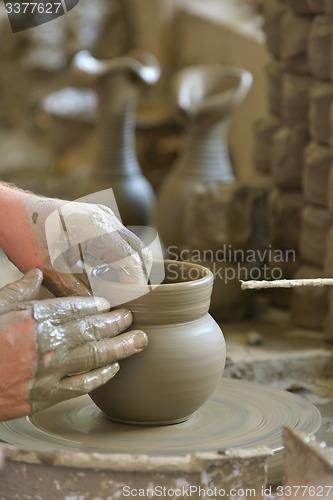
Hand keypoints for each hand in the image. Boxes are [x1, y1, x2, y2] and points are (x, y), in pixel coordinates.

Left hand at [0, 185, 151, 296]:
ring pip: (132, 248)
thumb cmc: (27, 239)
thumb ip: (83, 293)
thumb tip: (105, 310)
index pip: (134, 263)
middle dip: (134, 279)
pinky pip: (120, 241)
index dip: (134, 287)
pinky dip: (117, 259)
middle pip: (140, 254)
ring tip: (106, 287)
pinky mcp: (99, 217)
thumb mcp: (54, 274)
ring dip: (126, 270)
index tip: (124, 304)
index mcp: (99, 230)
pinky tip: (99, 273)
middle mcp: (107, 219)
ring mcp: (104, 215)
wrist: (12, 212)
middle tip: (119, 299)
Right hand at [0, 269, 147, 420]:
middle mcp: (47, 343)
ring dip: (120, 348)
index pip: (75, 308)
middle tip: (133, 318)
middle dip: (117, 324)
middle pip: (92, 330)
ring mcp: (49, 371)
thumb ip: (17, 290)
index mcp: (34, 318)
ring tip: (139, 341)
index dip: (97, 307)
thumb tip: (36, 273)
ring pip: (94, 356)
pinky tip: (115, 369)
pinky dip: (101, 377)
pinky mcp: (45, 396)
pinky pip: (81, 385)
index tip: (109, 305)